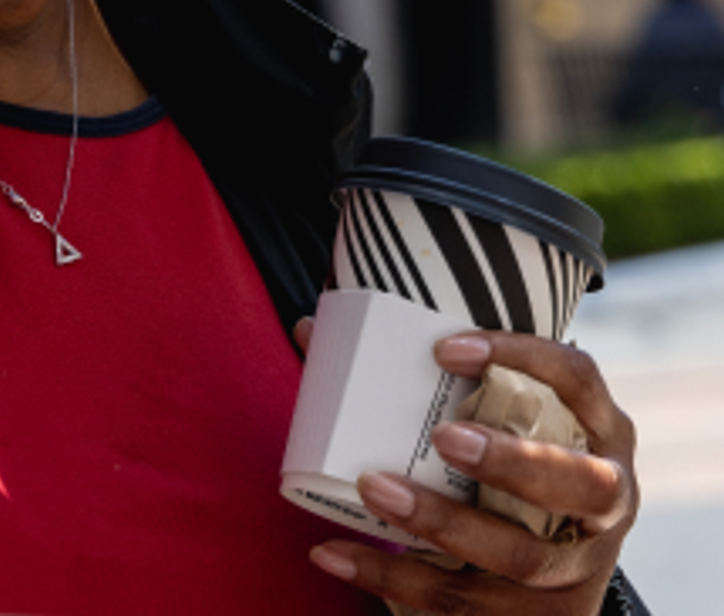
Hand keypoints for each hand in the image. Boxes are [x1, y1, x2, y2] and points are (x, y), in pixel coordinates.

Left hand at [299, 325, 637, 614]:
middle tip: (442, 435)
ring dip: (441, 523)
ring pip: (520, 556)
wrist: (551, 567)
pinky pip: (465, 603)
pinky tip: (335, 553)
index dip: (523, 356)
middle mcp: (608, 499)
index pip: (577, 377)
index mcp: (599, 430)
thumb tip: (310, 330)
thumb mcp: (496, 418)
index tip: (445, 348)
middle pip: (582, 484)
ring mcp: (578, 567)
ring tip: (371, 488)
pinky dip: (393, 578)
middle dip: (513, 461)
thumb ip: (420, 374)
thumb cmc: (506, 462)